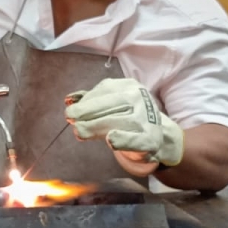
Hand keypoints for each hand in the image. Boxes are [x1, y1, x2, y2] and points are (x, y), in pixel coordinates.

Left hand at [64, 78, 183, 175]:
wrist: (159, 135)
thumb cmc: (127, 117)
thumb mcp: (111, 104)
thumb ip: (91, 101)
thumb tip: (69, 100)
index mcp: (130, 86)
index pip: (106, 89)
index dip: (87, 100)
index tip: (70, 110)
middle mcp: (141, 99)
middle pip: (113, 103)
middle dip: (89, 111)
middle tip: (71, 120)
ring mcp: (148, 119)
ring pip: (121, 120)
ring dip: (97, 126)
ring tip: (79, 132)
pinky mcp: (151, 140)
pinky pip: (136, 139)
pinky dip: (123, 140)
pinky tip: (111, 140)